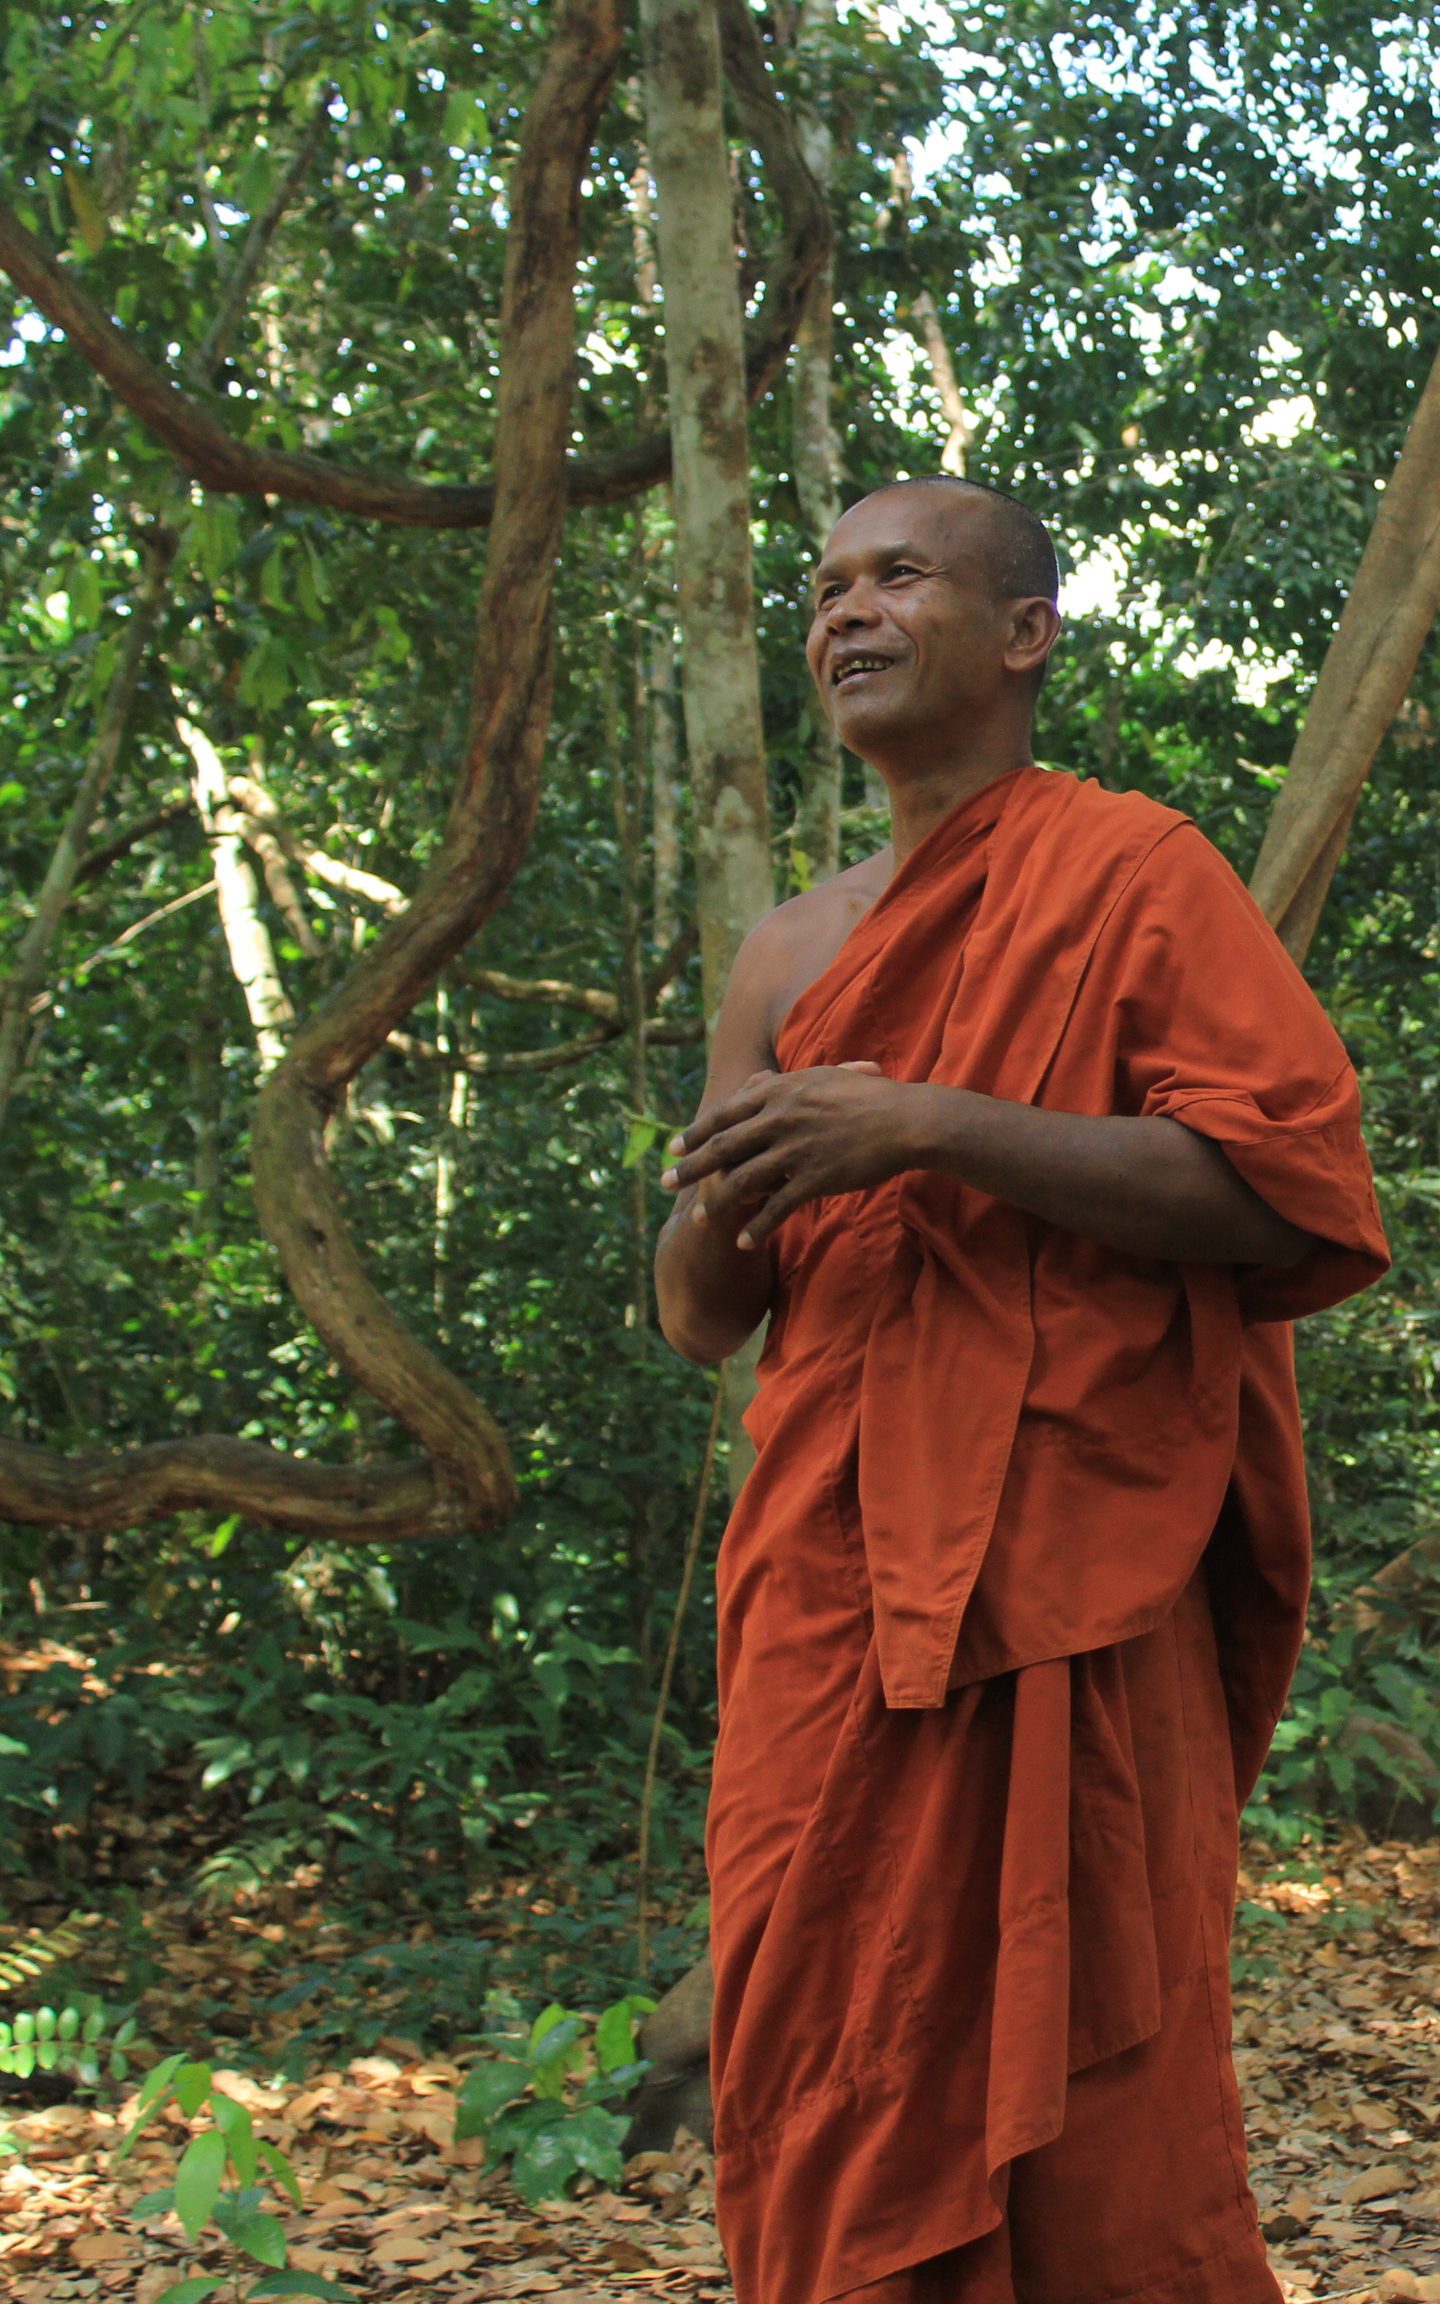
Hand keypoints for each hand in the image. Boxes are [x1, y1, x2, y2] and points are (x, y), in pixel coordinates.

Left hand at [661, 1062, 916, 1249]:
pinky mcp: (814, 1178)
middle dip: (690, 1168)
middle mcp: (780, 1118)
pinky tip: (743, 1242)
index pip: (725, 1114)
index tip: (674, 1146)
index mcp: (779, 1093)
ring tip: (700, 1220)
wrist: (905, 1120)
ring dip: (717, 1203)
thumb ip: (786, 1085)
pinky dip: (757, 1227)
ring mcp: (796, 1149)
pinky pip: (776, 1207)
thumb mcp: (821, 1079)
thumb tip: (760, 1083)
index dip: (696, 1132)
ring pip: (743, 1180)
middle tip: (664, 1182)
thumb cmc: (869, 1098)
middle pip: (723, 1147)